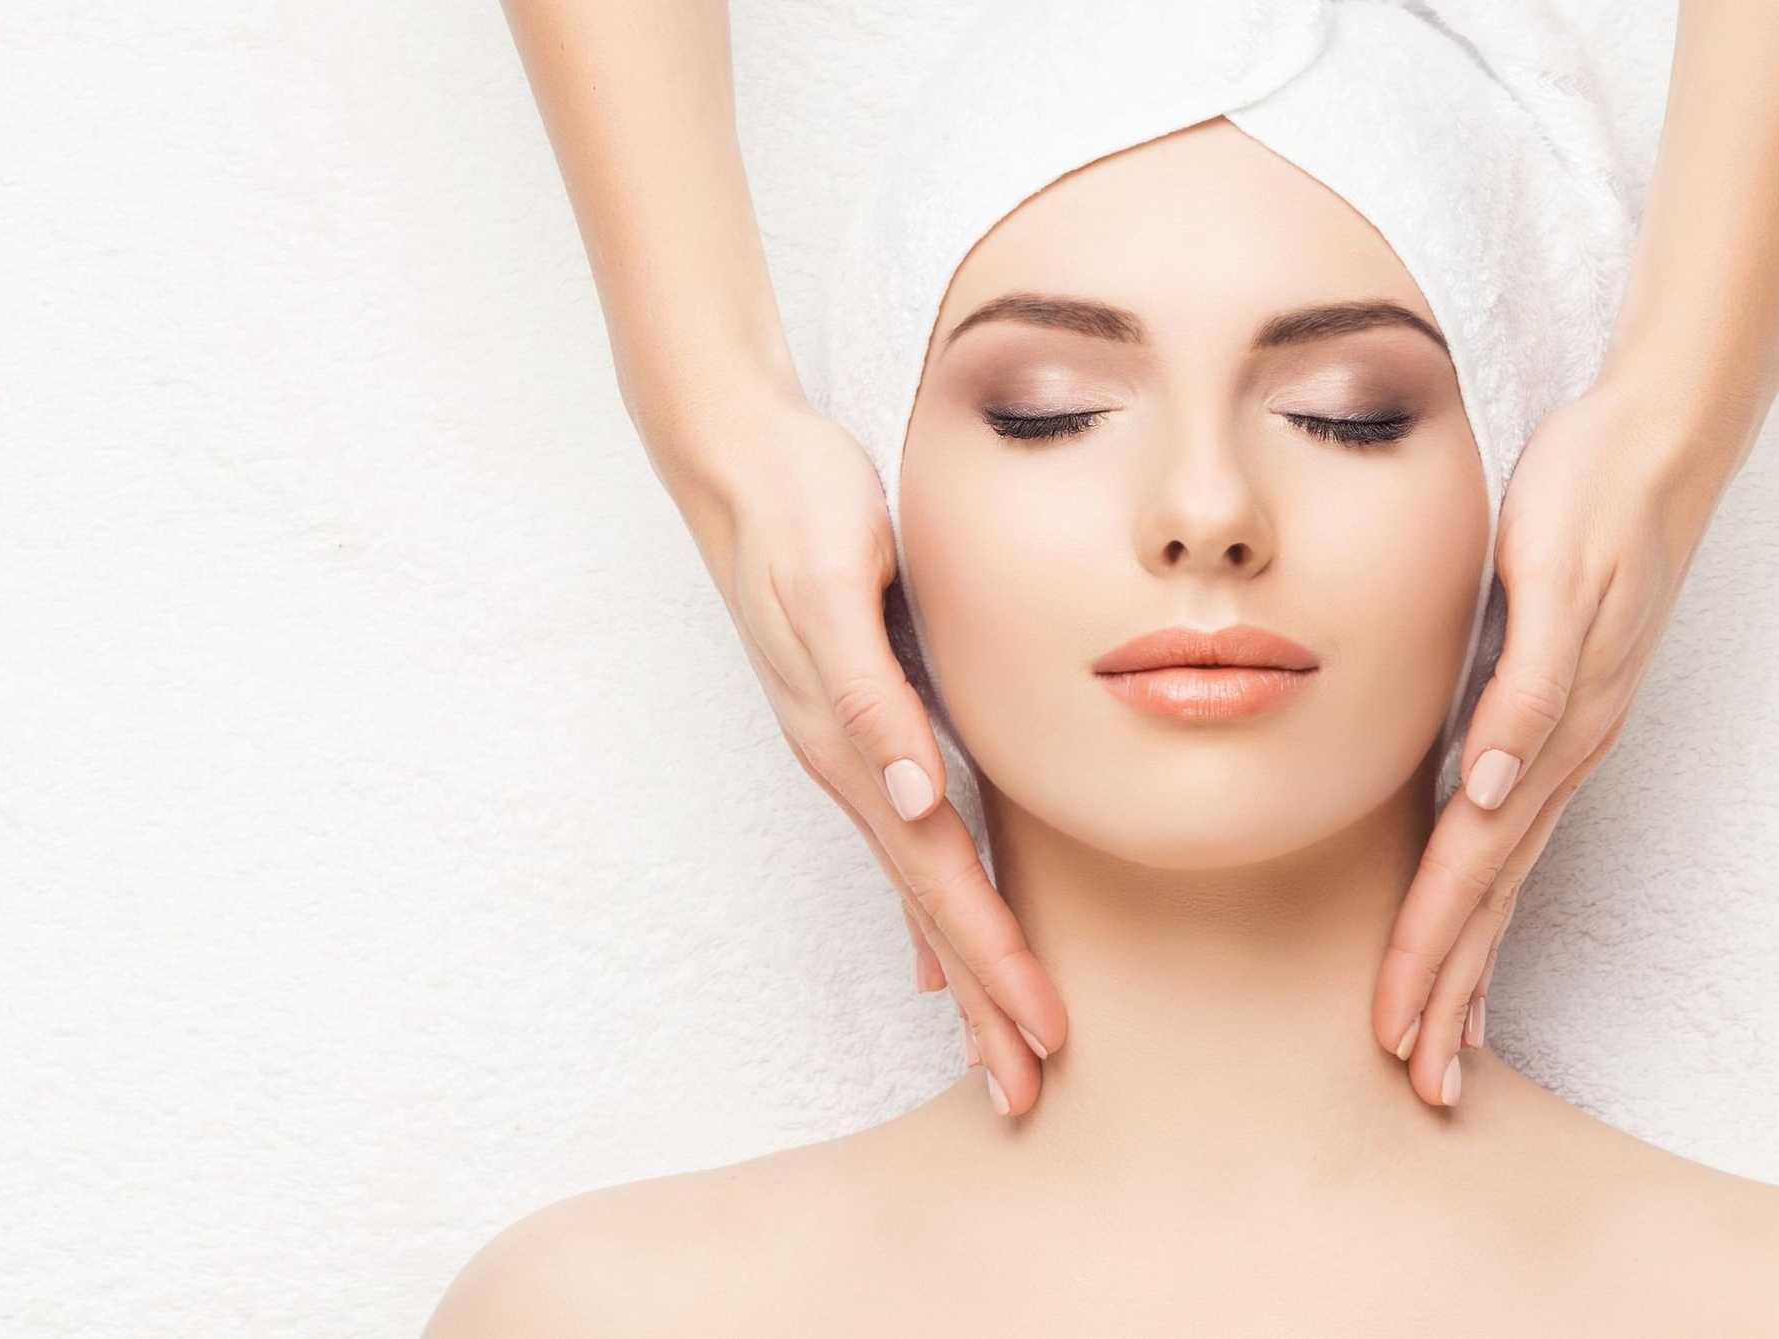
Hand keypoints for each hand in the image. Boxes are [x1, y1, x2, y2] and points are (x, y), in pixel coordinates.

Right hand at [671, 390, 1067, 1115]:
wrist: (741, 462)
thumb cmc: (800, 509)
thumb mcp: (838, 584)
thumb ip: (872, 693)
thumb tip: (909, 798)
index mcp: (851, 743)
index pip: (934, 877)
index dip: (988, 958)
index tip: (1037, 1033)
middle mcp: (847, 764)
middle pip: (924, 905)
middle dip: (977, 999)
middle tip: (1022, 1089)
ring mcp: (846, 752)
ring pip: (916, 881)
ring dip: (959, 966)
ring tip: (993, 1039)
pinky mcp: (855, 724)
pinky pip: (897, 838)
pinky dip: (926, 902)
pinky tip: (937, 937)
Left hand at [1370, 370, 1766, 1105]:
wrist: (1652, 438)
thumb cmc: (1588, 496)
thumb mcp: (1554, 577)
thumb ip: (1528, 687)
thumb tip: (1486, 788)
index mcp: (1546, 729)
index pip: (1470, 864)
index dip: (1432, 947)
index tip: (1397, 1025)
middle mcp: (1559, 751)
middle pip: (1490, 892)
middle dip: (1451, 988)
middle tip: (1419, 1080)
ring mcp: (1567, 739)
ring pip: (1507, 873)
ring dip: (1473, 959)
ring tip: (1447, 1040)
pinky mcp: (1563, 714)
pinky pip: (1521, 827)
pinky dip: (1491, 889)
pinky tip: (1477, 915)